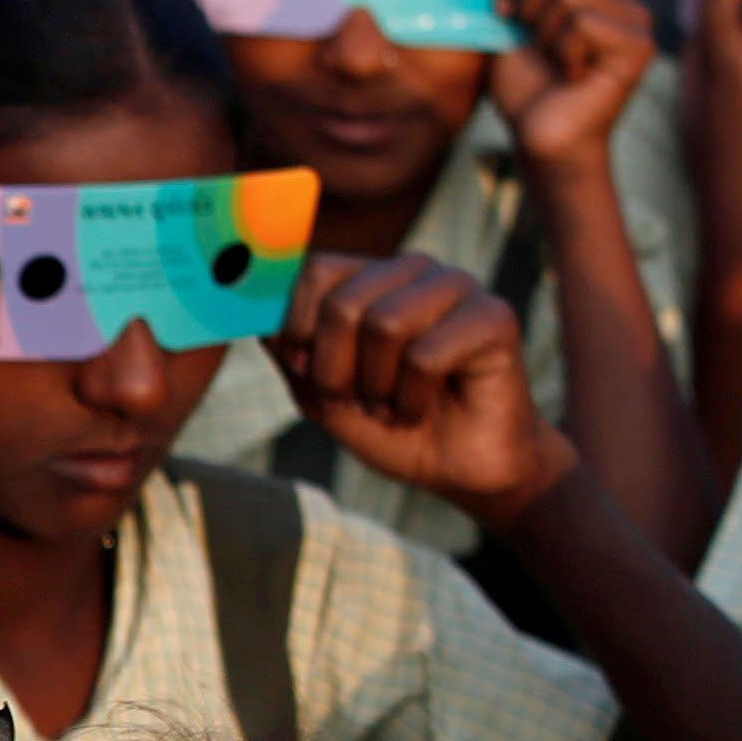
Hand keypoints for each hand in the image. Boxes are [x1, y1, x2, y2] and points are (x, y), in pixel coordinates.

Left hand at [275, 251, 562, 517]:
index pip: (313, 270)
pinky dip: (411, 400)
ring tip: (391, 406)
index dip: (294, 327)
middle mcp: (415, 270)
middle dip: (335, 368)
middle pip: (343, 301)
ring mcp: (458, 287)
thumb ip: (288, 347)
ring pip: (386, 323)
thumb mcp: (321, 390)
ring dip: (376, 386)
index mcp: (372, 276)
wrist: (458, 469)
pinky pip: (427, 355)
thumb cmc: (391, 424)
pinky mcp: (495, 316)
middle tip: (356, 400)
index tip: (303, 368)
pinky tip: (421, 410)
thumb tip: (246, 303)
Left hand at [488, 0, 652, 174]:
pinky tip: (573, 76)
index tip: (504, 12)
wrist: (541, 140)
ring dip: (546, 36)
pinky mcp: (639, 46)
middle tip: (531, 43)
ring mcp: (635, 19)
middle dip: (528, 6)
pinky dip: (564, 53)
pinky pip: (585, 22)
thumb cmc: (526, 89)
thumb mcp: (511, 27)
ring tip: (556, 63)